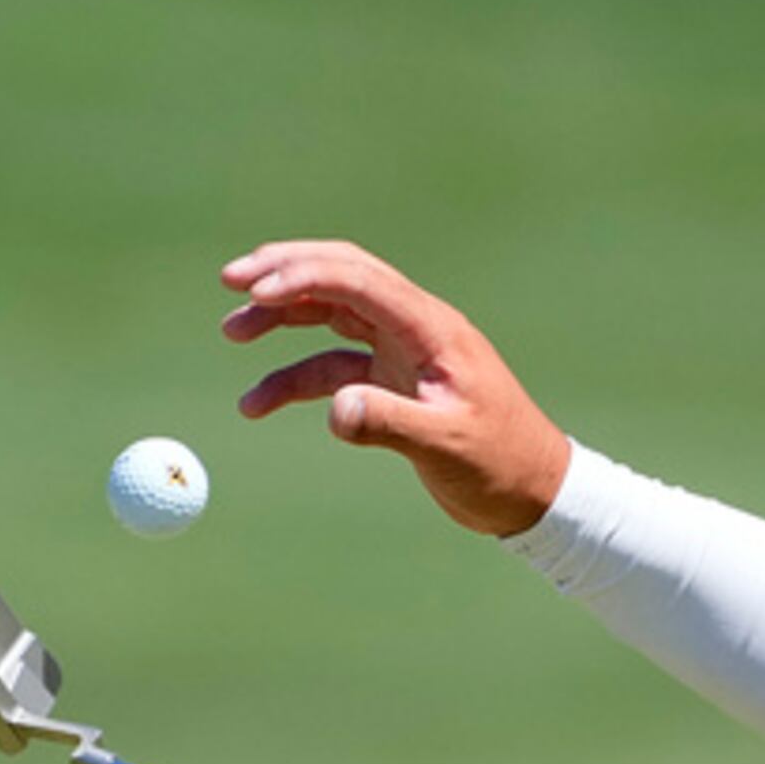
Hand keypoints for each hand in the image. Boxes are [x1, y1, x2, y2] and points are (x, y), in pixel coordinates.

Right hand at [221, 240, 573, 535]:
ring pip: (331, 316)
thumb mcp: (446, 446)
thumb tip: (334, 410)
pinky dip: (294, 376)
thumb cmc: (501, 464)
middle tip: (230, 279)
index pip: (360, 280)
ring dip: (282, 319)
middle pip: (341, 277)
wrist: (534, 491)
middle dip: (284, 272)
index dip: (304, 276)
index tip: (254, 291)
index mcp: (432, 329)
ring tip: (232, 332)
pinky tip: (257, 402)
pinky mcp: (393, 381)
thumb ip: (389, 424)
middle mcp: (416, 328)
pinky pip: (333, 365)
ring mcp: (403, 352)